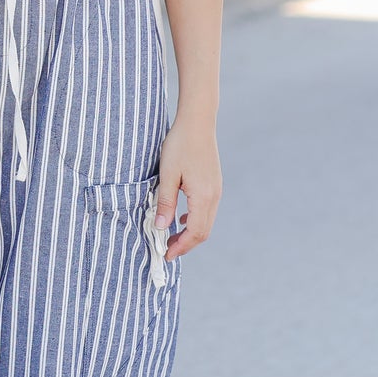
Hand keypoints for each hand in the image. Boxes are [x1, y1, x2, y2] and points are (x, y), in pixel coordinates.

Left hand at [153, 115, 221, 261]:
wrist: (198, 122)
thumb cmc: (180, 144)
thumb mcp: (167, 174)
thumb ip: (165, 202)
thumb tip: (161, 227)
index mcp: (203, 196)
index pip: (194, 232)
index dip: (181, 247)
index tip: (166, 254)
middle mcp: (214, 196)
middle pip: (203, 232)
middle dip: (185, 244)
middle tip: (167, 250)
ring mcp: (216, 190)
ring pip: (206, 222)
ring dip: (190, 233)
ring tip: (171, 237)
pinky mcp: (214, 185)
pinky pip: (207, 211)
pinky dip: (194, 220)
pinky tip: (180, 219)